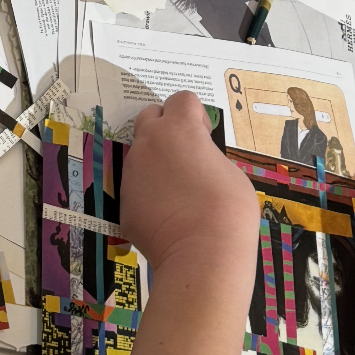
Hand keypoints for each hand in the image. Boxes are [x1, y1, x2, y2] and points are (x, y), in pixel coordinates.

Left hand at [120, 92, 257, 278]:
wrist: (202, 255)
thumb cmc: (228, 209)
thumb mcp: (230, 170)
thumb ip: (206, 155)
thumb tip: (197, 162)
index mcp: (179, 128)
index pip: (181, 99)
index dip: (194, 115)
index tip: (204, 137)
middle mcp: (149, 143)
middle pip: (150, 116)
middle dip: (165, 128)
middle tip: (185, 155)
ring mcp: (132, 172)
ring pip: (140, 154)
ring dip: (155, 163)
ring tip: (178, 194)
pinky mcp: (124, 202)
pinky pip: (137, 188)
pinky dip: (149, 195)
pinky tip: (168, 218)